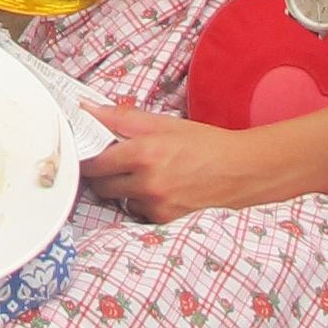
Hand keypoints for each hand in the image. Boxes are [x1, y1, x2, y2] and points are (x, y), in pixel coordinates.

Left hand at [78, 101, 269, 223]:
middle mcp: (147, 182)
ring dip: (121, 189)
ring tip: (141, 175)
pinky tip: (157, 190)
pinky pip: (138, 212)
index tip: (87, 153)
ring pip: (118, 199)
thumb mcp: (163, 123)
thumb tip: (86, 107)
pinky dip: (140, 202)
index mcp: (143, 152)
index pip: (94, 162)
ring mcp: (156, 204)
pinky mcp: (165, 220)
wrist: (241, 171)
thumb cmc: (203, 143)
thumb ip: (120, 116)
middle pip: (101, 185)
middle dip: (101, 174)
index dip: (87, 158)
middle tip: (113, 163)